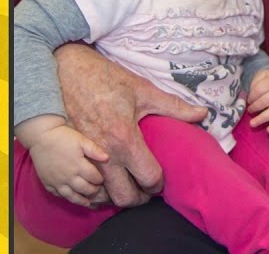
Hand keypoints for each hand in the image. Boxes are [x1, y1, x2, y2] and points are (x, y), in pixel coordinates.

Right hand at [20, 116, 109, 207]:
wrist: (41, 137)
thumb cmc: (63, 137)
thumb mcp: (81, 140)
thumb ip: (95, 150)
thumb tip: (107, 158)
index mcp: (79, 166)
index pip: (94, 178)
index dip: (99, 180)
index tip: (102, 180)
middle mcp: (69, 177)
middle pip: (85, 189)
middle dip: (93, 191)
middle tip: (97, 190)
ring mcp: (57, 182)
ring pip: (72, 196)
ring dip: (82, 200)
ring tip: (88, 202)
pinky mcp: (48, 183)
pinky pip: (58, 195)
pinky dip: (66, 197)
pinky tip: (71, 197)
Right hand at [56, 44, 207, 206]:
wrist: (66, 71)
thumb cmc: (106, 79)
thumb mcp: (143, 90)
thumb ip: (174, 106)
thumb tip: (203, 113)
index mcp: (124, 140)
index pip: (148, 178)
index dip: (159, 183)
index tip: (163, 178)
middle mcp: (104, 155)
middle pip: (124, 197)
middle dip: (139, 197)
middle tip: (147, 187)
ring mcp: (86, 157)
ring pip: (103, 195)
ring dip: (118, 193)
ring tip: (130, 182)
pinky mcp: (74, 155)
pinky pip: (87, 184)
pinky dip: (100, 187)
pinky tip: (111, 175)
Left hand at [247, 69, 268, 132]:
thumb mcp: (263, 76)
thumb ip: (254, 83)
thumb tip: (244, 96)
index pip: (260, 89)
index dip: (251, 97)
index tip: (248, 101)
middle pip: (266, 101)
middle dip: (255, 107)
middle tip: (249, 111)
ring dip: (261, 119)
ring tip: (252, 123)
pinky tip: (268, 130)